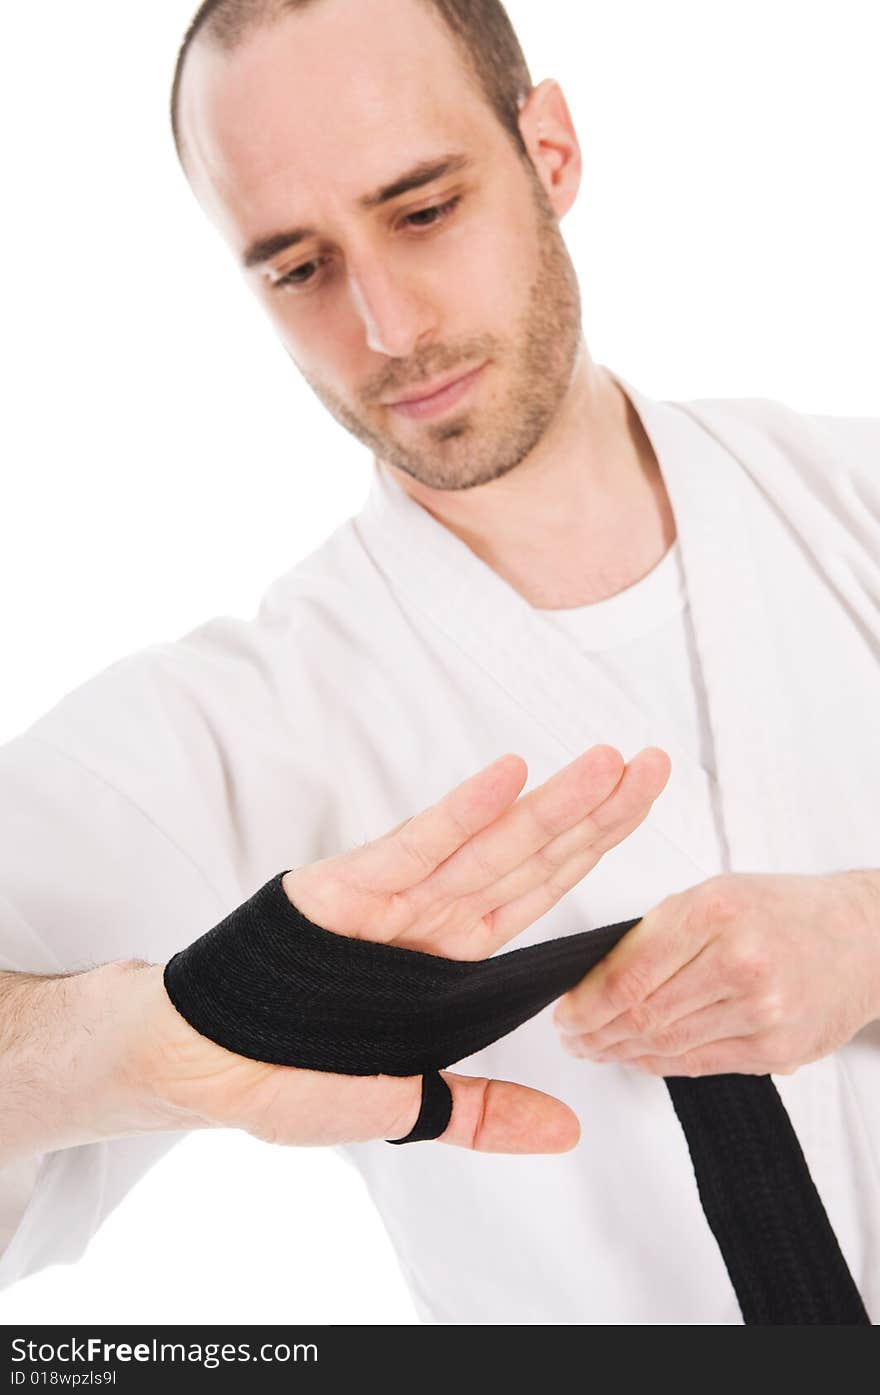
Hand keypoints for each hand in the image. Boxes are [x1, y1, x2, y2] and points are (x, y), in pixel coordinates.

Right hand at [134, 744, 670, 1151]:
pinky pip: (413, 850)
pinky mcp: (343, 891)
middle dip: (596, 814)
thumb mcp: (404, 1106)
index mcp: (454, 962)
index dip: (595, 854)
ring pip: (487, 847)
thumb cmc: (291, 1077)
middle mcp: (433, 919)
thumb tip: (569, 1133)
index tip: (646, 814)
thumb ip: (485, 1113)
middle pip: (532, 860)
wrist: (200, 1065)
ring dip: (548, 806)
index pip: (541, 897)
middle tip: (658, 766)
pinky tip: (508, 779)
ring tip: (608, 764)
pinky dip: (459, 815)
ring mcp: (393, 900)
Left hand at [553, 869, 879, 1076]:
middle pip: (643, 1014)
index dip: (585, 1002)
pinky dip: (658, 1064)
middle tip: (572, 1036)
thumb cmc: (785, 911)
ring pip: (666, 1045)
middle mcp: (741, 961)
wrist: (864, 939)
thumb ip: (658, 932)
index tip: (564, 1011)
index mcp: (716, 911)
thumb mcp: (714, 894)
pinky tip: (637, 1057)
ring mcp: (762, 1011)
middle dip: (595, 1032)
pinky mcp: (777, 1050)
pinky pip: (699, 1065)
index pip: (629, 972)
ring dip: (620, 1052)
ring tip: (596, 1048)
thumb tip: (595, 977)